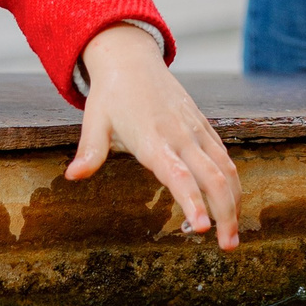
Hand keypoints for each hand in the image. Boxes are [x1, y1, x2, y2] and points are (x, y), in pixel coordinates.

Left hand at [65, 24, 241, 249]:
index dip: (193, 202)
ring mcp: (196, 131)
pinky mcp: (203, 126)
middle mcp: (181, 136)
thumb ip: (90, 151)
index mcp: (154, 139)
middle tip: (228, 247)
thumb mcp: (94, 120)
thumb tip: (72, 176)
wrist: (131, 58)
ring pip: (226, 169)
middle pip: (213, 178)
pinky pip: (224, 157)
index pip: (179, 176)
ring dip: (234, 203)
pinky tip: (232, 205)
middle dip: (225, 214)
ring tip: (232, 237)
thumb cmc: (111, 94)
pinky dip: (233, 183)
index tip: (202, 229)